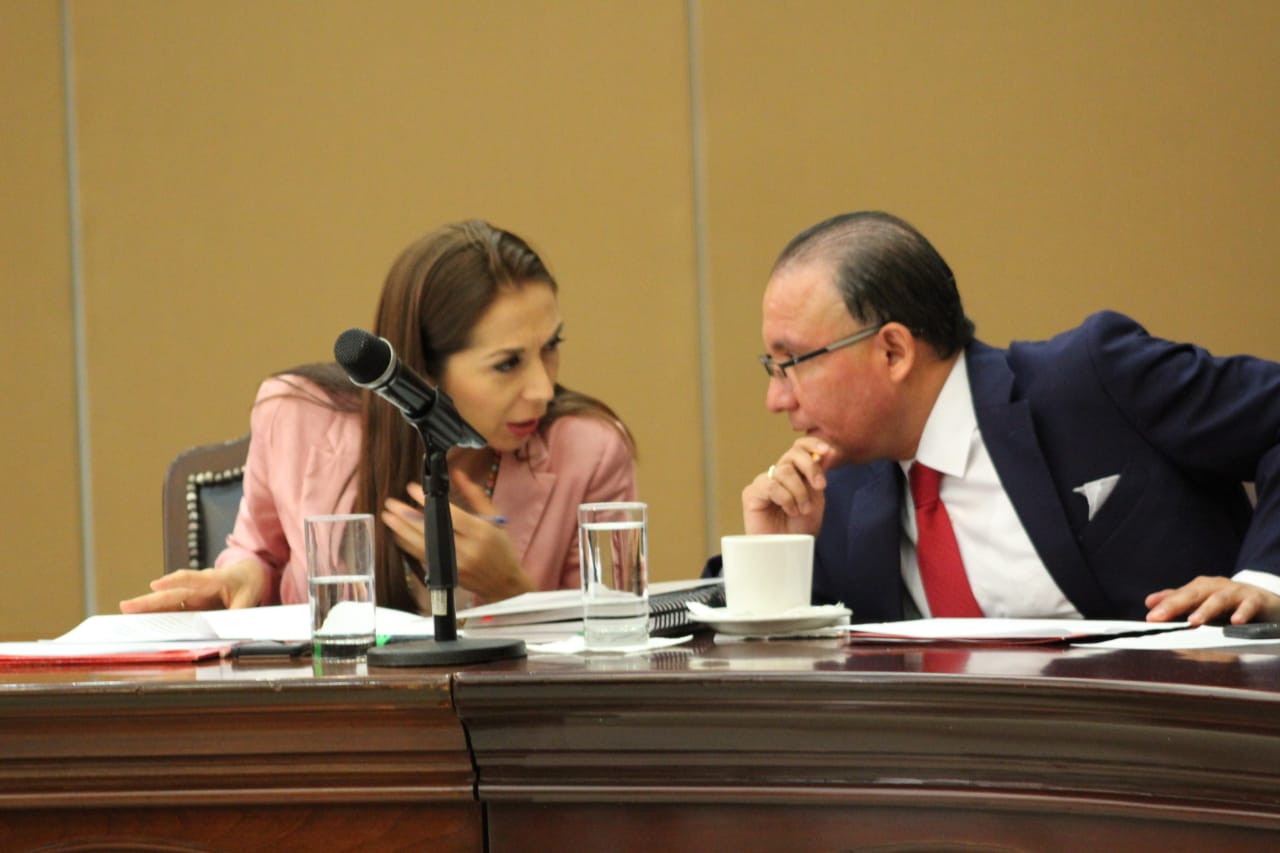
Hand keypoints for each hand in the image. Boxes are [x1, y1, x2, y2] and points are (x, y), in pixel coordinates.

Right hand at [119, 559, 264, 612]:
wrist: (248, 574)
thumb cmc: (247, 584)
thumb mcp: (249, 598)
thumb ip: (236, 616)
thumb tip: (226, 639)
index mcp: (214, 580)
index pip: (192, 579)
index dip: (174, 581)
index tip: (156, 585)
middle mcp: (198, 587)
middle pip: (172, 594)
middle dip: (149, 601)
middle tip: (125, 606)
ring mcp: (193, 596)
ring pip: (167, 603)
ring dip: (147, 609)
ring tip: (125, 615)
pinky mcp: (191, 605)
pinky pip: (173, 611)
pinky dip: (159, 617)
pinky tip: (143, 624)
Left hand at [382, 476, 532, 602]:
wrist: (504, 583)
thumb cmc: (501, 548)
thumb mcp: (494, 519)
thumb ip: (475, 495)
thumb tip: (458, 474)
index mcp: (481, 532)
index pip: (450, 514)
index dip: (429, 502)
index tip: (412, 489)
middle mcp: (466, 549)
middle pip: (431, 531)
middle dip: (407, 516)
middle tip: (392, 504)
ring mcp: (454, 564)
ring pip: (422, 546)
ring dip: (402, 531)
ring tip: (388, 517)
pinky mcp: (446, 574)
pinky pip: (422, 557)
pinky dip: (409, 545)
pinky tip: (398, 535)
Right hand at [742, 438, 830, 534]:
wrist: (786, 550)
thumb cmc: (800, 528)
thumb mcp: (816, 499)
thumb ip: (817, 477)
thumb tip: (824, 454)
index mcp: (795, 472)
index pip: (800, 447)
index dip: (812, 444)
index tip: (827, 451)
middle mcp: (778, 474)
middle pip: (793, 454)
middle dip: (810, 467)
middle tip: (820, 486)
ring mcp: (764, 482)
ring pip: (784, 471)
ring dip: (799, 492)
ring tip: (802, 509)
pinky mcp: (752, 493)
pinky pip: (772, 486)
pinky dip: (786, 498)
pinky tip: (790, 510)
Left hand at [1145, 575, 1279, 625]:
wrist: (1264, 599)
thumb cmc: (1228, 601)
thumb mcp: (1201, 600)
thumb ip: (1177, 601)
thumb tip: (1150, 602)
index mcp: (1200, 588)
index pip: (1178, 596)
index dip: (1163, 606)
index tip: (1150, 618)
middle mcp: (1215, 587)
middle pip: (1193, 594)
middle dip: (1175, 605)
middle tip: (1159, 618)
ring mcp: (1235, 592)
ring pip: (1218, 599)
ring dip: (1205, 610)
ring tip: (1193, 621)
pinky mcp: (1256, 599)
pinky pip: (1249, 605)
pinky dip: (1242, 613)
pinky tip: (1236, 622)